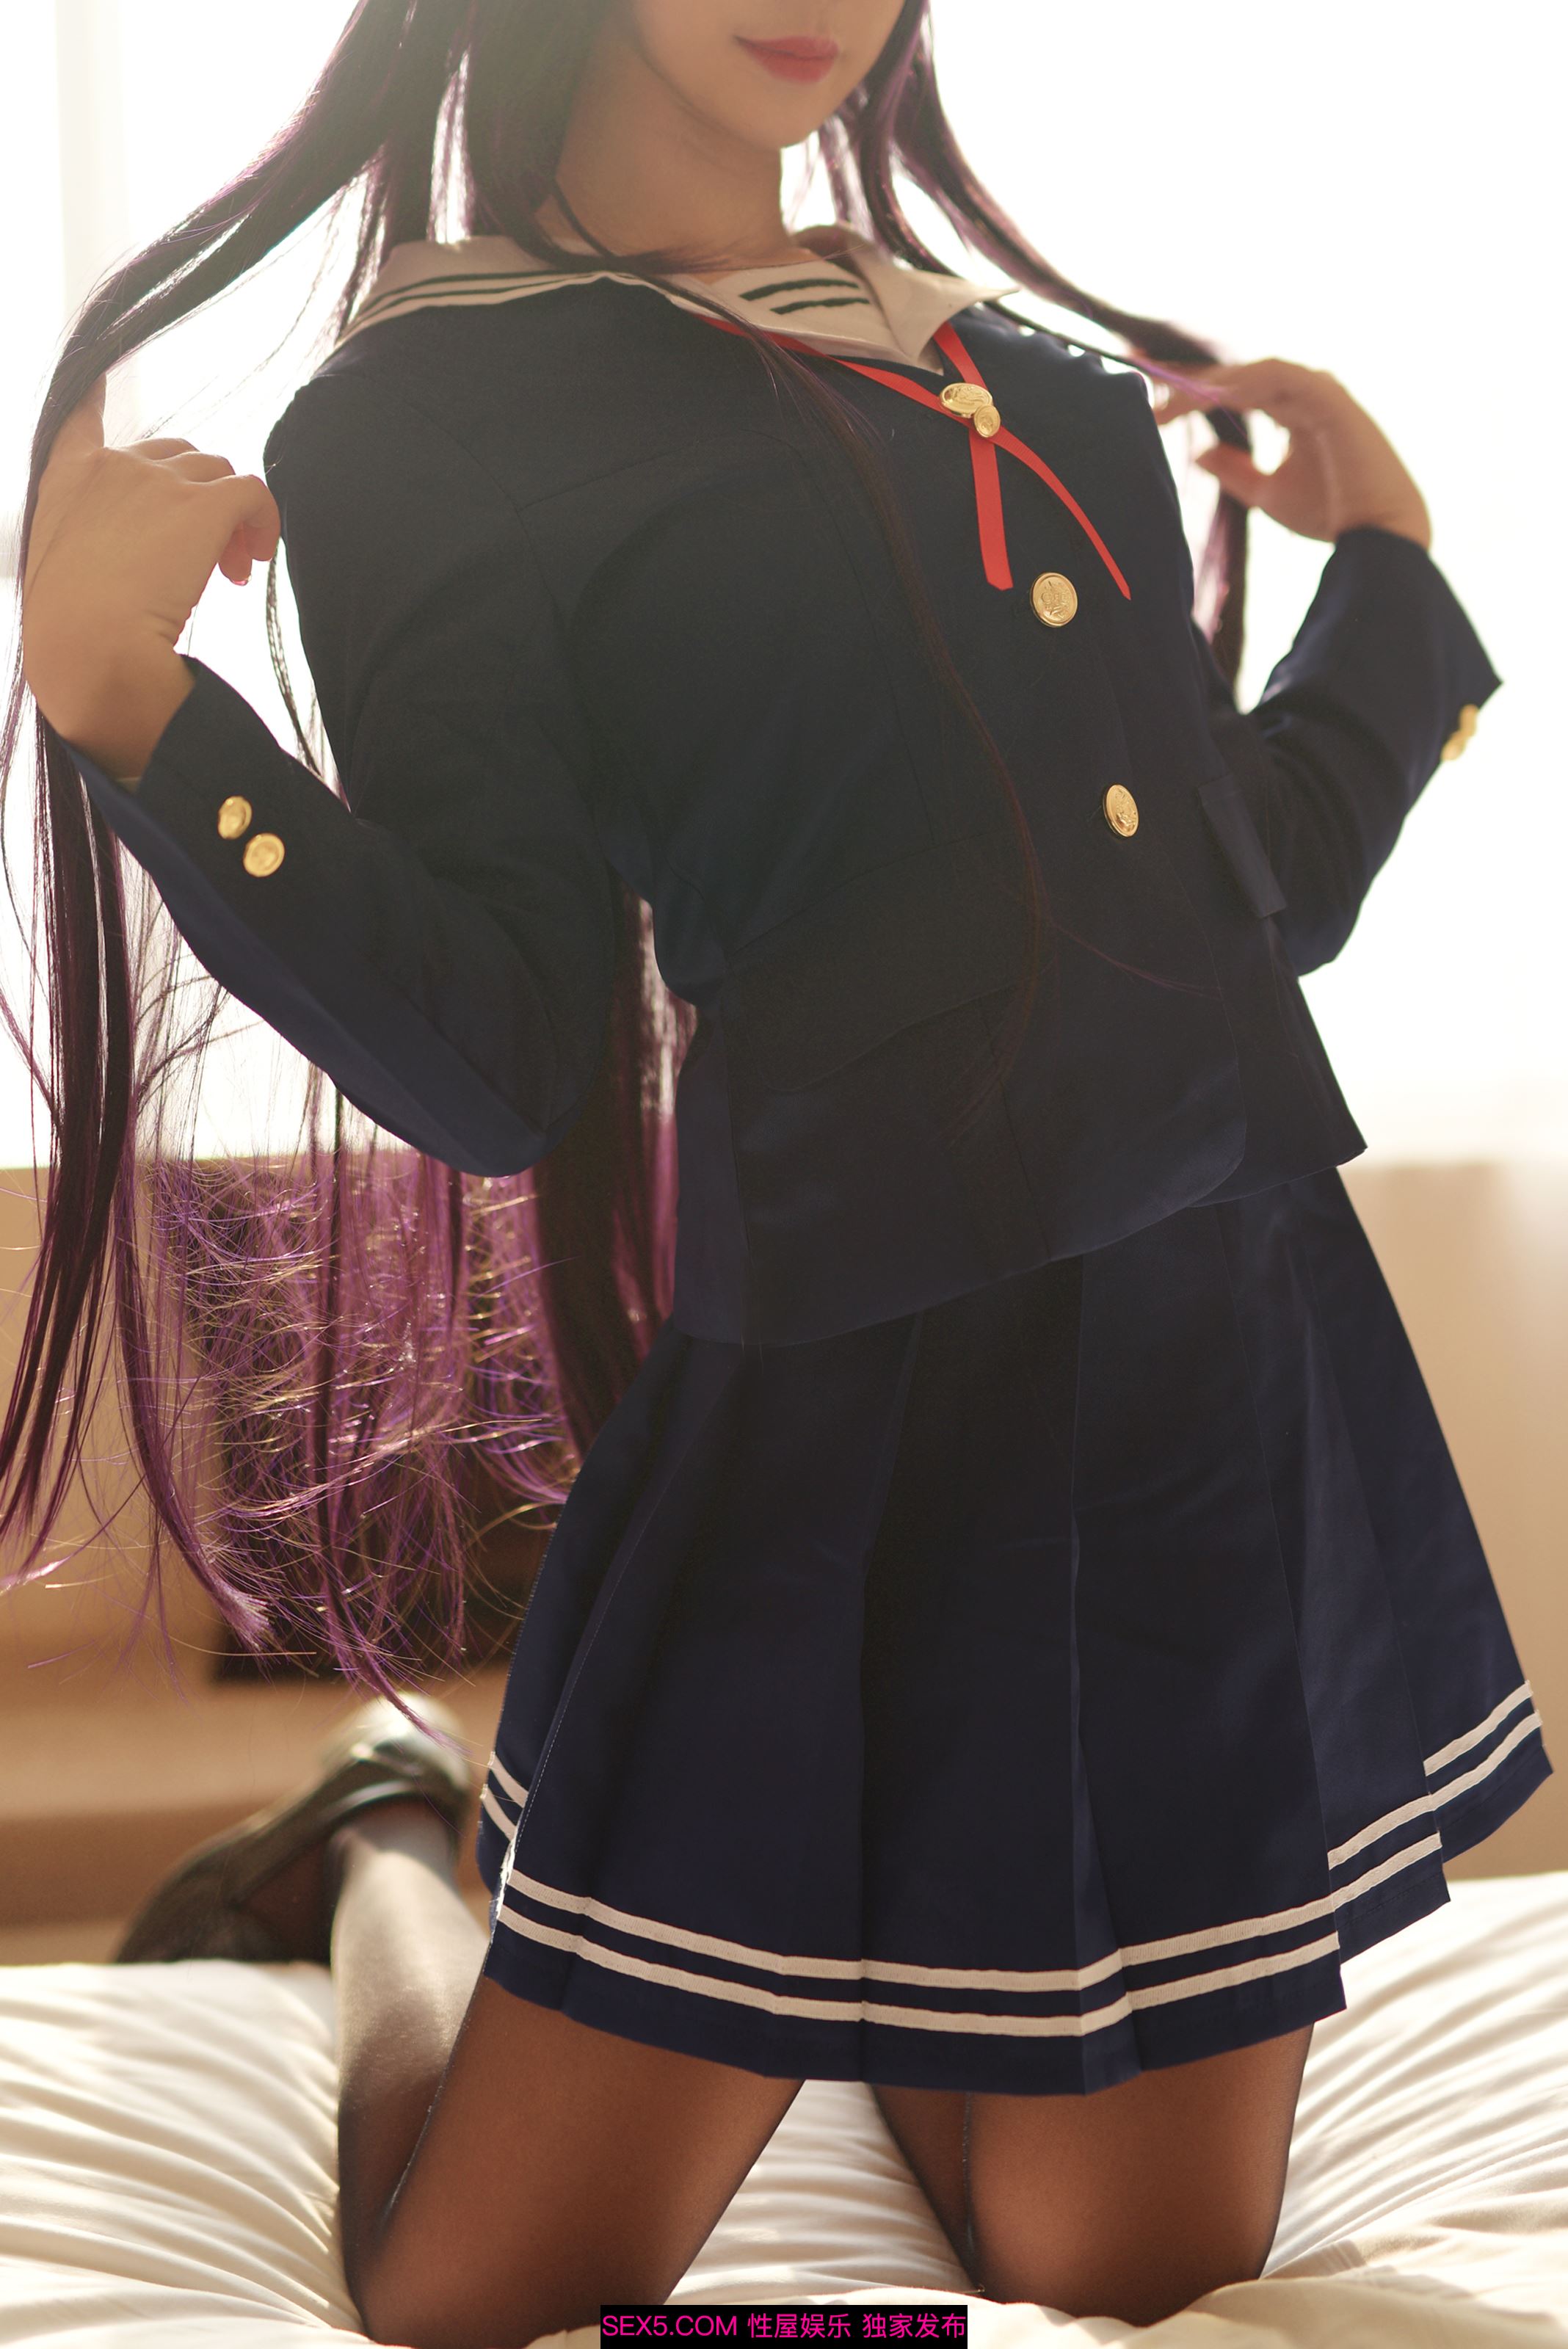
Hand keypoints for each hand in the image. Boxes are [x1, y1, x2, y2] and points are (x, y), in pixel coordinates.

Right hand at [21, 378, 280, 781]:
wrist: (91, 647)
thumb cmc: (72, 635)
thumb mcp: (59, 573)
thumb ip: (91, 546)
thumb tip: (135, 568)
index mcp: (67, 478)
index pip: (80, 418)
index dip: (97, 399)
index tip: (101, 383)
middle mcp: (113, 465)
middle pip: (176, 457)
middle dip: (198, 502)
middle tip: (209, 561)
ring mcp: (157, 480)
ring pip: (218, 474)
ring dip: (231, 519)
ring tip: (231, 572)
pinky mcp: (201, 506)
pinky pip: (252, 492)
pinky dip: (264, 520)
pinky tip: (255, 558)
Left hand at [1151, 358, 1431, 550]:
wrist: (1375, 538)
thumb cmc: (1329, 513)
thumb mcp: (1267, 492)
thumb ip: (1235, 471)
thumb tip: (1199, 454)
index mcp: (1290, 408)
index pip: (1231, 387)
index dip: (1188, 386)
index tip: (1145, 391)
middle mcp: (1304, 391)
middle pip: (1235, 372)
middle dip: (1187, 374)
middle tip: (1138, 371)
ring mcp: (1318, 390)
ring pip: (1252, 372)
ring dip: (1208, 383)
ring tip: (1170, 400)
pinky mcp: (1330, 396)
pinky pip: (1280, 377)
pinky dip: (1246, 384)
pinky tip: (1211, 398)